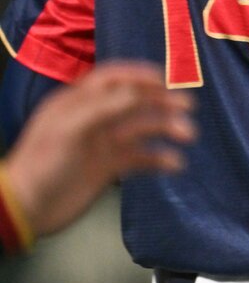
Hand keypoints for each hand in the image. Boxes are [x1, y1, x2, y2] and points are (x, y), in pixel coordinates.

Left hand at [3, 62, 195, 238]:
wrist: (28, 208)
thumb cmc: (42, 164)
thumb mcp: (69, 130)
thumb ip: (103, 108)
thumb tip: (138, 92)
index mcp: (77, 103)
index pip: (112, 78)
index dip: (138, 74)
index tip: (166, 79)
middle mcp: (94, 118)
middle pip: (134, 102)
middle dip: (161, 101)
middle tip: (188, 105)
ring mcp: (103, 142)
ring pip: (142, 128)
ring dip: (166, 128)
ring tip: (188, 135)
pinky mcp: (111, 166)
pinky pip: (142, 157)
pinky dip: (160, 159)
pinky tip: (175, 164)